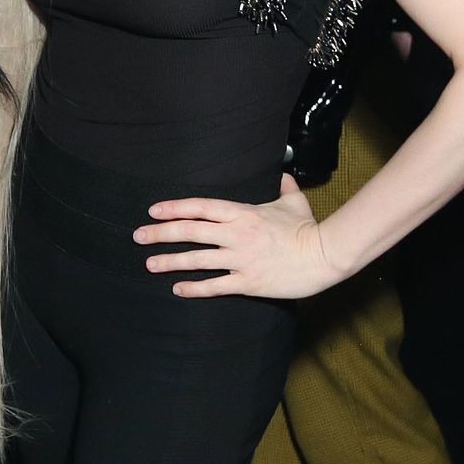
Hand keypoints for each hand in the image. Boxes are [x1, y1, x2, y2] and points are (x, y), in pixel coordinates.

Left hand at [132, 175, 339, 299]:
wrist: (324, 256)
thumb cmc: (308, 228)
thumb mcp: (294, 201)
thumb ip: (284, 187)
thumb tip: (283, 174)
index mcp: (243, 213)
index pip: (200, 207)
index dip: (174, 208)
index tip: (153, 211)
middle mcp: (236, 234)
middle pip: (190, 231)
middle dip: (160, 233)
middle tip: (138, 237)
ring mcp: (240, 259)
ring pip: (196, 260)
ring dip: (169, 262)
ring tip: (150, 264)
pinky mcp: (248, 282)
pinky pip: (214, 286)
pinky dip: (193, 288)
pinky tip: (178, 289)